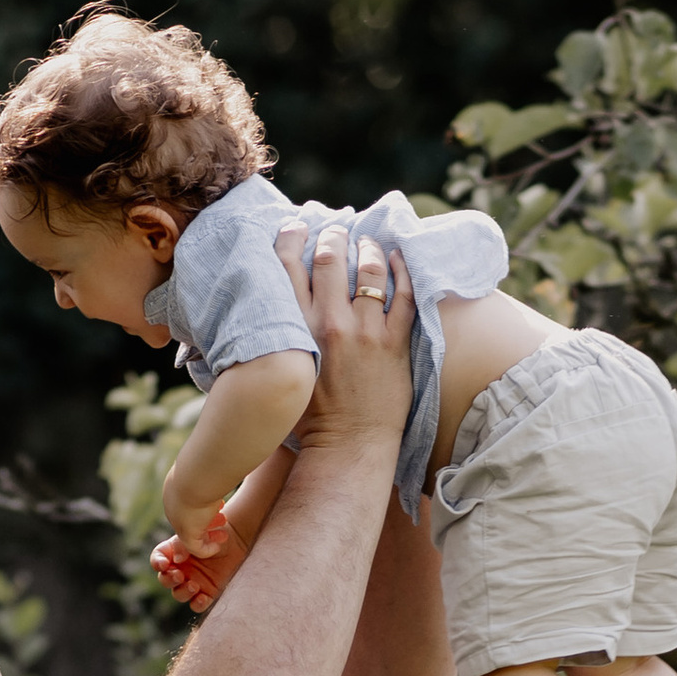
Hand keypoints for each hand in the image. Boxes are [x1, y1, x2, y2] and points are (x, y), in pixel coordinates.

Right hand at [152, 520, 243, 610]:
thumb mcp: (197, 533)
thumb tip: (177, 559)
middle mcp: (180, 569)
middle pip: (165, 580)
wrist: (236, 538)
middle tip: (179, 576)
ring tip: (194, 585)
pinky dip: (197, 604)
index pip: (158, 560)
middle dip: (169, 580)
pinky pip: (197, 605)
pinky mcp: (207, 593)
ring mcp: (193, 582)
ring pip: (179, 594)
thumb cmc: (215, 531)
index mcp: (173, 553)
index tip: (164, 564)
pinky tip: (202, 597)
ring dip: (183, 592)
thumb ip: (183, 544)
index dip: (157, 563)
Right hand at [279, 219, 411, 460]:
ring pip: (369, 270)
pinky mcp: (395, 344)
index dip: (292, 239)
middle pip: (329, 260)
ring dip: (368, 248)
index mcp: (297, 331)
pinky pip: (404, 296)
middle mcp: (330, 325)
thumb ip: (278, 338)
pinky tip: (398, 259)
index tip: (297, 227)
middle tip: (335, 231)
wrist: (348, 448)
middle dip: (332, 237)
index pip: (288, 268)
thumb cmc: (309, 420)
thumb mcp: (283, 371)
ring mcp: (366, 333)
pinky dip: (402, 271)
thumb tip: (271, 310)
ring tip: (367, 243)